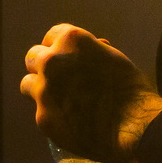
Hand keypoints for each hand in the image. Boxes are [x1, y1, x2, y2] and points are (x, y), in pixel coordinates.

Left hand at [21, 23, 161, 162]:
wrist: (133, 127)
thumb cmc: (130, 89)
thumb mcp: (112, 58)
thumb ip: (89, 52)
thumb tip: (80, 55)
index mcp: (72, 40)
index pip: (51, 35)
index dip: (59, 46)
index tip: (65, 57)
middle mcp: (52, 61)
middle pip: (33, 57)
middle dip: (43, 65)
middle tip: (59, 78)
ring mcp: (44, 91)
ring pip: (27, 84)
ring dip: (40, 88)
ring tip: (60, 100)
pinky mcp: (43, 117)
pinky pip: (40, 111)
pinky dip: (52, 114)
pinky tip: (70, 121)